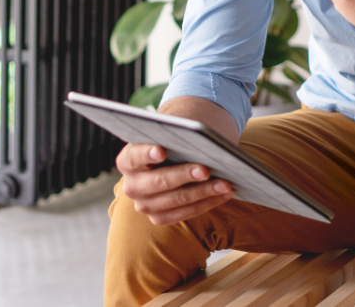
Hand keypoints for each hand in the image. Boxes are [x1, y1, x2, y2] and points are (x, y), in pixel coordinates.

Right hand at [116, 143, 234, 224]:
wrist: (171, 160)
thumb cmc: (172, 142)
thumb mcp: (170, 135)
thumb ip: (177, 136)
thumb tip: (200, 139)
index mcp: (127, 160)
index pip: (135, 156)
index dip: (147, 153)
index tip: (162, 150)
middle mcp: (131, 186)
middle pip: (159, 181)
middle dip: (184, 175)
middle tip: (206, 169)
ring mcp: (144, 205)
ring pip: (177, 200)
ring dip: (204, 192)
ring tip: (226, 183)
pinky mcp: (160, 217)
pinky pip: (186, 213)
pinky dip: (209, 202)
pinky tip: (226, 193)